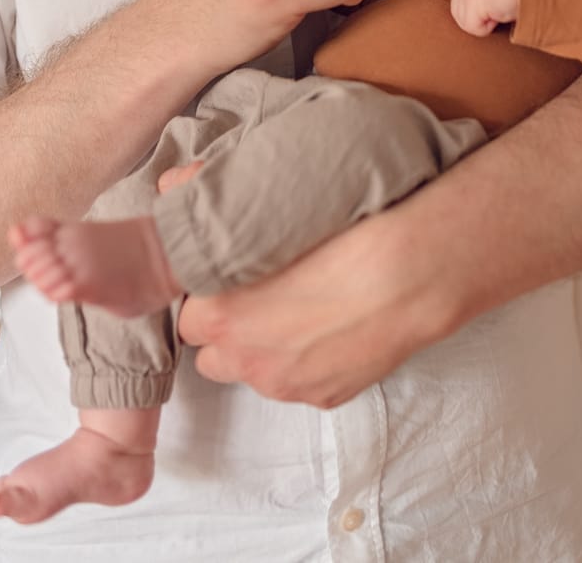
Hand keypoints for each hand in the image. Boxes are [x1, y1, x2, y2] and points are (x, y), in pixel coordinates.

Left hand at [176, 201, 450, 406]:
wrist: (410, 272)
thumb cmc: (343, 232)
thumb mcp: (271, 203)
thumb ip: (210, 198)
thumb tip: (171, 184)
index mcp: (220, 314)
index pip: (185, 312)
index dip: (207, 289)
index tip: (229, 271)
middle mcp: (245, 359)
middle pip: (212, 351)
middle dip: (228, 326)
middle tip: (260, 290)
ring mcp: (286, 385)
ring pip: (255, 371)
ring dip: (264, 349)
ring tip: (299, 310)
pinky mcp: (325, 398)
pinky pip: (301, 382)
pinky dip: (307, 361)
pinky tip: (332, 327)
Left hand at [450, 0, 519, 35]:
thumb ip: (483, 0)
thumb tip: (477, 19)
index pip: (459, 8)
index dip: (477, 17)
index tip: (496, 9)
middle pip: (459, 17)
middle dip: (479, 21)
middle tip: (499, 10)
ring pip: (466, 25)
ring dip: (485, 24)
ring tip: (500, 10)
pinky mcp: (473, 0)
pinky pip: (474, 28)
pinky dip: (489, 28)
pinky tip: (501, 13)